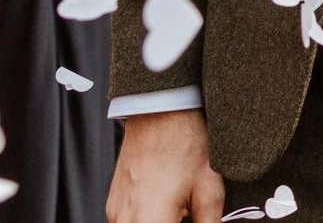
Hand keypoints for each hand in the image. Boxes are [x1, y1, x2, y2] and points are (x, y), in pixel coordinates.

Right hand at [108, 110, 222, 222]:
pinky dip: (147, 218)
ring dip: (159, 221)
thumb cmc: (185, 143)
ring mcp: (115, 211)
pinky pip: (130, 220)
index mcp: (149, 220)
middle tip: (186, 214)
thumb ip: (209, 221)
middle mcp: (125, 219)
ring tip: (178, 207)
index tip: (191, 219)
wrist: (160, 111)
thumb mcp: (209, 187)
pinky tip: (165, 201)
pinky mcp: (113, 203)